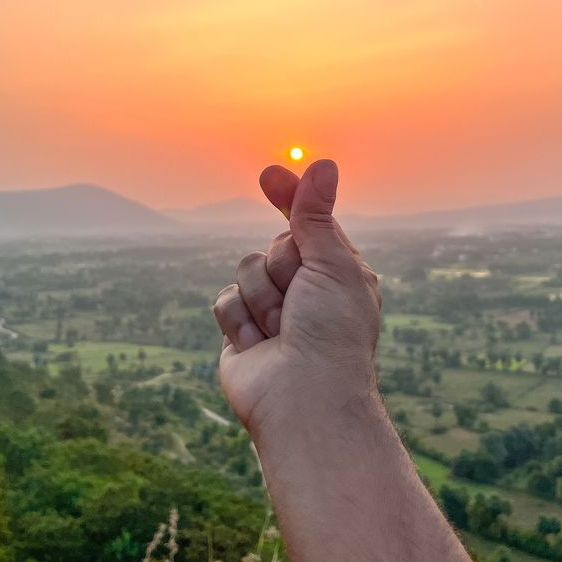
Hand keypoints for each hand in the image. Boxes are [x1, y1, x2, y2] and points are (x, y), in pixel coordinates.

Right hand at [214, 159, 381, 438]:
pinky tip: (260, 346)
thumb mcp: (332, 264)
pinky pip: (225, 300)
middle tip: (301, 297)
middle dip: (283, 267)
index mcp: (336, 272)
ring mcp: (271, 311)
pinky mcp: (241, 332)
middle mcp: (304, 290)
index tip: (269, 175)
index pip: (308, 223)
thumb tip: (321, 163)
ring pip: (246, 270)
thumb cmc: (332, 333)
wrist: (304, 398)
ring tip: (282, 331)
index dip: (290, 198)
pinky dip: (241, 320)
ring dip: (264, 298)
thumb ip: (316, 215)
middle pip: (274, 244)